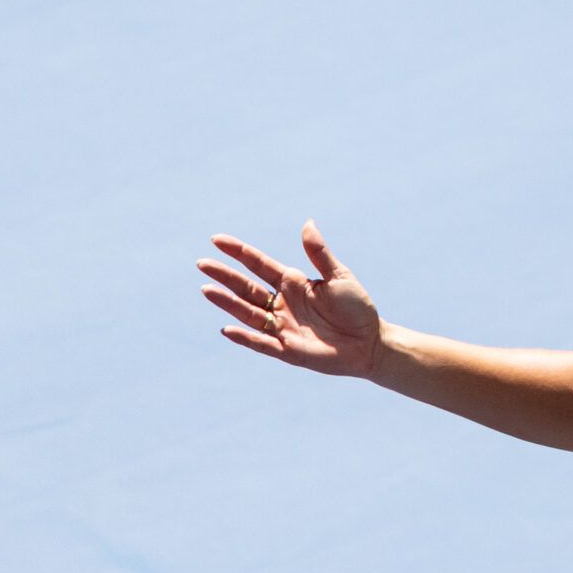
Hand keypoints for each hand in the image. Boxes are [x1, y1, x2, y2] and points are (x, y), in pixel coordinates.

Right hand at [196, 220, 384, 377]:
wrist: (370, 343)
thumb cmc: (357, 308)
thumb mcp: (340, 276)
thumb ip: (319, 254)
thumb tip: (307, 223)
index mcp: (292, 283)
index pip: (258, 264)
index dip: (238, 252)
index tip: (216, 239)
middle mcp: (282, 304)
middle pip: (246, 287)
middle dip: (224, 276)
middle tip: (202, 263)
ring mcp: (282, 327)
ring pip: (248, 313)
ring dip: (227, 303)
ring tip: (206, 290)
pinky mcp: (288, 350)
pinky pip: (262, 343)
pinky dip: (245, 337)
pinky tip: (227, 328)